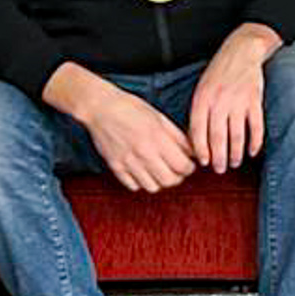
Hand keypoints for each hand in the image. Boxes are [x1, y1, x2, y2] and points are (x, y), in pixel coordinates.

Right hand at [81, 83, 197, 192]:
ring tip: (160, 171)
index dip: (190, 168)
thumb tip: (192, 152)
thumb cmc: (132, 108)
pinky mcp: (115, 167)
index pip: (182, 166)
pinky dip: (141, 183)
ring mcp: (128, 162)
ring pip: (152, 187)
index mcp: (158, 138)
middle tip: (177, 170)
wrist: (101, 108)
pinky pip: (133, 186)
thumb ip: (178, 137)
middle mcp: (144, 153)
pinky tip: (143, 172)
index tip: (189, 164)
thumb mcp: (160, 118)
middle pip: (169, 181)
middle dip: (178, 177)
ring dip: (160, 182)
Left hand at [189, 24, 279, 170]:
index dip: (201, 149)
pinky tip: (253, 151)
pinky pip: (256, 126)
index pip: (198, 131)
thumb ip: (199, 111)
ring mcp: (238, 101)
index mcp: (203, 98)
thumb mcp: (202, 88)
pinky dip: (255, 142)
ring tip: (235, 162)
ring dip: (236, 153)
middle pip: (218, 137)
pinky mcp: (255, 100)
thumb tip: (197, 140)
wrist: (242, 50)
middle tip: (220, 169)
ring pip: (237, 135)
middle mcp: (219, 101)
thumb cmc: (219, 71)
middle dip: (219, 157)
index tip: (204, 162)